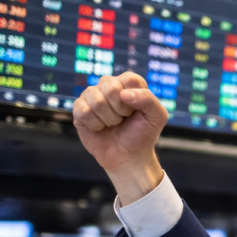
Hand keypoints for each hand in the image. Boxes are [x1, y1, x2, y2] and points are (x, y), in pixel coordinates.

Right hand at [73, 73, 168, 202]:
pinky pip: (83, 111)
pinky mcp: (79, 109)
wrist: (128, 156)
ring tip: (112, 124)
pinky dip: (95, 125)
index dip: (134, 98)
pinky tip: (100, 128)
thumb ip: (149, 100)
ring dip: (108, 119)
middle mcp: (109, 86)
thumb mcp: (157, 118)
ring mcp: (92, 96)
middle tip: (123, 119)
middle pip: (109, 86)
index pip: (130, 79)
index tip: (136, 111)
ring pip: (95, 99)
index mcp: (128, 84)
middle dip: (120, 109)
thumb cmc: (142, 135)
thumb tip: (124, 94)